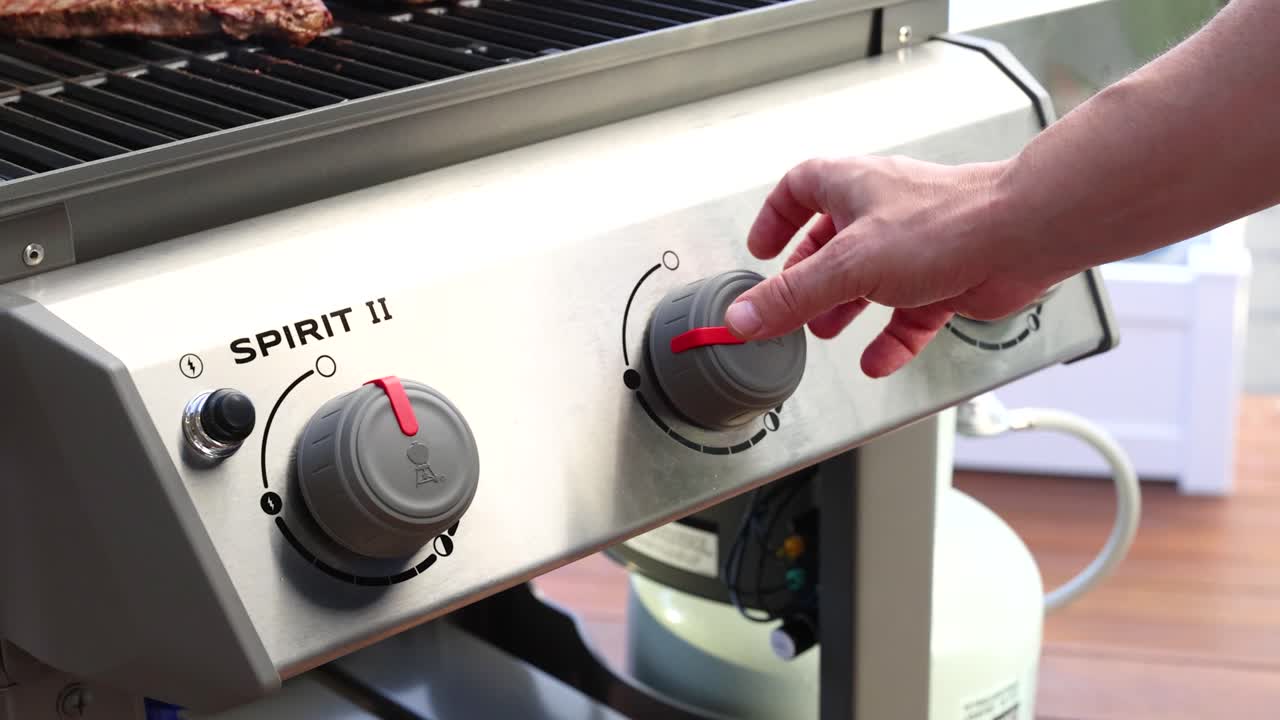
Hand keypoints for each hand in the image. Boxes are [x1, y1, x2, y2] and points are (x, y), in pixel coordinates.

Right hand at [724, 155, 1061, 377]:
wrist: (1023, 235)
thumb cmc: (946, 222)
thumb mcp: (848, 265)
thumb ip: (793, 296)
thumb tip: (743, 317)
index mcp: (851, 187)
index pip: (798, 189)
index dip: (775, 218)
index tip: (762, 249)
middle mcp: (882, 212)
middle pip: (830, 242)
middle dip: (808, 277)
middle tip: (789, 304)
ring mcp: (916, 246)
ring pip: (869, 279)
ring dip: (844, 308)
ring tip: (825, 330)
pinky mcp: (946, 279)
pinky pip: (909, 313)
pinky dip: (890, 338)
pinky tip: (878, 361)